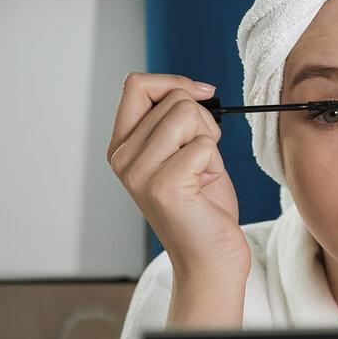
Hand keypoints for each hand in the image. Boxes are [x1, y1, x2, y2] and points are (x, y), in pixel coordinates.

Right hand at [106, 73, 249, 279]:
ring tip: (201, 173)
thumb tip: (190, 88)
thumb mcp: (181, 152)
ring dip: (209, 141)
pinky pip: (203, 144)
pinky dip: (214, 163)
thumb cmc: (202, 205)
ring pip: (188, 114)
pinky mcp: (163, 186)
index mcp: (122, 146)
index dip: (174, 82)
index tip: (201, 93)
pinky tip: (204, 188)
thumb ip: (172, 120)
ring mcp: (139, 172)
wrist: (210, 257)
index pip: (136, 85)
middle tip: (201, 159)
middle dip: (202, 121)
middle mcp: (123, 158)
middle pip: (174, 98)